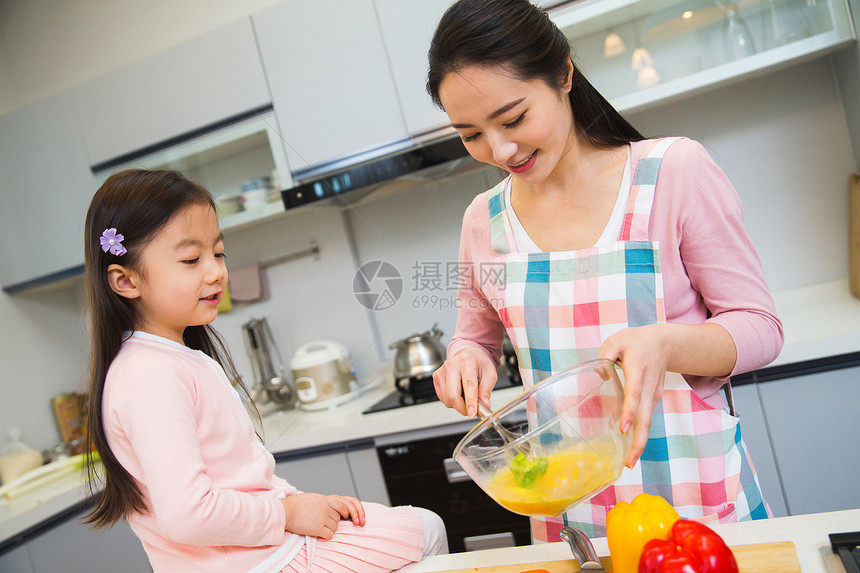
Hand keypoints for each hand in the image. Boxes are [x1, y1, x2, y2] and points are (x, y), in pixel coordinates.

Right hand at [280, 493, 364, 538]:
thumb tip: (328, 505)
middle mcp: (325, 508)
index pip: (342, 506)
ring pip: (334, 527)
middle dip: (332, 521)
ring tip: (317, 527)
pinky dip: (325, 536)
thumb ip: (322, 502)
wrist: (285, 512)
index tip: (343, 516)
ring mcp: (322, 518)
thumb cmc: (295, 505)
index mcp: (324, 500)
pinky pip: (329, 535)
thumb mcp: (312, 498)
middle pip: (337, 518)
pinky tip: (318, 533)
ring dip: (328, 529)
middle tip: (322, 523)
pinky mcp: (318, 528)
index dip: (343, 512)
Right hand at [432, 347, 497, 416]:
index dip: (470, 402)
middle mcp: (451, 365)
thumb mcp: (490, 373)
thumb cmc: (478, 363)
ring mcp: (441, 371)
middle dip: (462, 408)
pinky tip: (458, 392)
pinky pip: (442, 398)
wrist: (468, 354)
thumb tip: (484, 405)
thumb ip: (486, 390)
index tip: (472, 413)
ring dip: (457, 404)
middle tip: (471, 410)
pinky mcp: (436, 377)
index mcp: (467, 362)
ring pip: (446, 399)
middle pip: (452, 395)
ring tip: (466, 395)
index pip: (468, 386)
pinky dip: (451, 400)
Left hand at [598, 324, 670, 468]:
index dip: (629, 412)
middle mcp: (649, 386)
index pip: (634, 394)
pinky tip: (631, 448)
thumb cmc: (637, 342)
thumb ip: (605, 356)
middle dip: (638, 441)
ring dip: (640, 442)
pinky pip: (646, 419)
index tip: (623, 429)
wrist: (666, 343)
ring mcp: (654, 394)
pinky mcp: (653, 399)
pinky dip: (641, 434)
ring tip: (629, 463)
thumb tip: (599, 375)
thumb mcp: (617, 340)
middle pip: (645, 417)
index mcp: (638, 370)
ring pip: (647, 421)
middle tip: (629, 462)